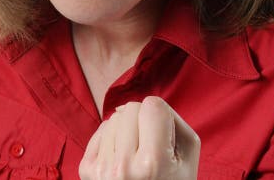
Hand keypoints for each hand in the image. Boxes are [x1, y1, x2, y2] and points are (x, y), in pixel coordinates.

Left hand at [79, 96, 199, 178]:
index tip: (164, 135)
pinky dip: (113, 140)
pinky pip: (101, 131)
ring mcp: (102, 170)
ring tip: (137, 156)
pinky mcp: (86, 170)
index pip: (153, 106)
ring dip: (127, 131)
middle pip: (130, 108)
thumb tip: (140, 104)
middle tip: (150, 147)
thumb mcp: (187, 158)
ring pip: (114, 118)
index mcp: (153, 164)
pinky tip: (123, 159)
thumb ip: (173, 121)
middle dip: (142, 121)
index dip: (161, 116)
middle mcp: (124, 167)